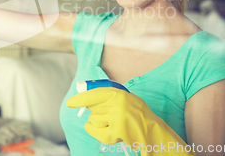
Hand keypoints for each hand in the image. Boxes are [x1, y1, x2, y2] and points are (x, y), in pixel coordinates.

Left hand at [67, 87, 194, 154]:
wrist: (154, 131)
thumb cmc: (138, 115)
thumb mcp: (126, 99)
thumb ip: (108, 97)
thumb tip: (86, 100)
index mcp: (118, 94)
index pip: (94, 94)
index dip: (80, 98)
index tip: (70, 103)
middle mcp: (116, 104)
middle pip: (92, 108)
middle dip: (96, 112)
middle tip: (110, 115)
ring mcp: (116, 118)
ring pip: (93, 120)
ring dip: (98, 123)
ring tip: (113, 124)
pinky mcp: (116, 131)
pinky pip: (96, 131)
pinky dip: (96, 132)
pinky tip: (106, 132)